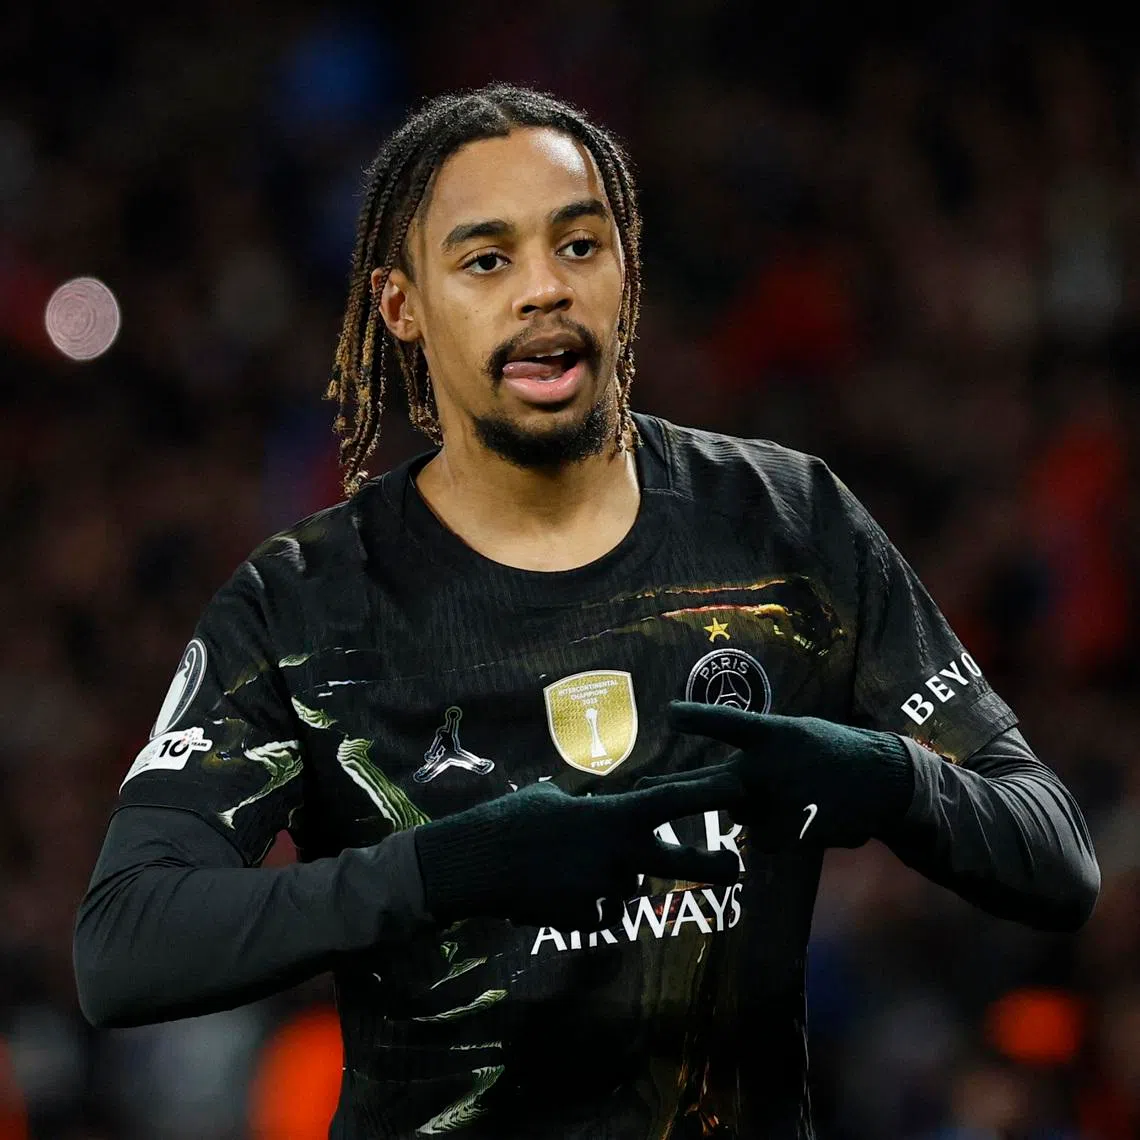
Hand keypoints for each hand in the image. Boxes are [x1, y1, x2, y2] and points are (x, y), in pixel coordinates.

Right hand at [414, 771, 740, 930]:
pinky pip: (602, 912)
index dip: (707, 793)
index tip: (740, 785)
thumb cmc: (512, 819)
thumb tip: (593, 804)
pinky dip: (588, 903)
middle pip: (680, 864)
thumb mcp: (552, 798)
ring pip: (628, 889)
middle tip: (736, 866)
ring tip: (569, 867)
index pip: (669, 801)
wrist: (478, 864)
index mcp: (611, 816)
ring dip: (612, 880)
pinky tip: (558, 891)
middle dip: (713, 866)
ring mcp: (603, 889)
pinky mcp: (586, 918)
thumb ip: (585, 805)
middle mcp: (617, 854)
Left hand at [637, 702, 913, 851]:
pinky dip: (774, 830)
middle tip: (639, 788)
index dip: (698, 718)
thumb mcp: (794, 735)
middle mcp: (771, 768)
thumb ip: (753, 756)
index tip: (670, 714)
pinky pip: (762, 838)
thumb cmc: (831, 751)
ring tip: (793, 795)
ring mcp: (779, 805)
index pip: (729, 723)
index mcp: (773, 734)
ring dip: (753, 809)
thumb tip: (713, 787)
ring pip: (741, 814)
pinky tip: (803, 817)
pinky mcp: (790, 835)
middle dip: (671, 789)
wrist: (883, 782)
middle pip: (711, 784)